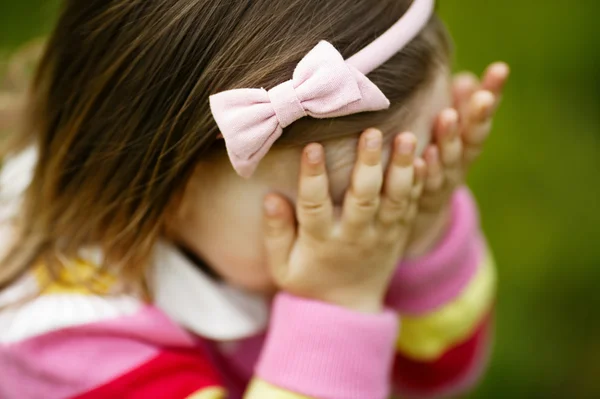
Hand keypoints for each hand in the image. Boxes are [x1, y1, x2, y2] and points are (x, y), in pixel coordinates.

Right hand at [263, 129, 424, 312]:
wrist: (348, 308)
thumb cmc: (309, 280)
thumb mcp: (282, 266)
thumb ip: (275, 232)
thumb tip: (271, 198)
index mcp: (322, 242)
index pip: (315, 206)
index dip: (313, 178)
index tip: (312, 148)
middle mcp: (355, 236)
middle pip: (364, 198)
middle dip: (367, 164)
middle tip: (370, 132)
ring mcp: (381, 235)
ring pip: (394, 199)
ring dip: (401, 167)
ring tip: (407, 136)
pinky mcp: (398, 233)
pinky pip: (411, 206)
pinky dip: (418, 182)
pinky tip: (425, 156)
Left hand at [405, 62, 509, 257]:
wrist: (419, 217)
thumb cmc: (434, 167)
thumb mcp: (449, 140)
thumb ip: (457, 112)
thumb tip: (466, 78)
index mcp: (466, 143)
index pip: (481, 114)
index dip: (492, 93)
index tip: (499, 69)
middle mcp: (459, 163)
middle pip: (471, 138)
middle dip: (476, 116)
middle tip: (482, 97)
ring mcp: (442, 183)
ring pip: (448, 161)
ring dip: (448, 140)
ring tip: (446, 117)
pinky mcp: (423, 201)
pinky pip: (424, 186)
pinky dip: (424, 173)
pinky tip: (422, 160)